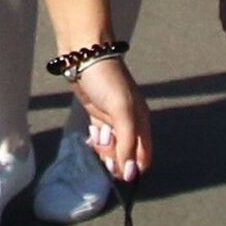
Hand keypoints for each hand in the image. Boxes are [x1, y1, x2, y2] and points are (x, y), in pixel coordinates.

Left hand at [71, 57, 151, 182]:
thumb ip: (127, 142)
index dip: (132, 168)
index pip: (143, 157)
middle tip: (101, 147)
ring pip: (112, 146)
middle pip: (126, 154)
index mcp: (141, 122)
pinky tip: (90, 135)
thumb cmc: (105, 78)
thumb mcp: (120, 110)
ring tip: (95, 136)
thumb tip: (132, 173)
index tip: (116, 169)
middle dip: (114, 157)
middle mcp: (130, 122)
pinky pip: (99, 135)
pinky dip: (95, 140)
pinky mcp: (97, 111)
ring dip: (103, 148)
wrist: (82, 52)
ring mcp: (112, 117)